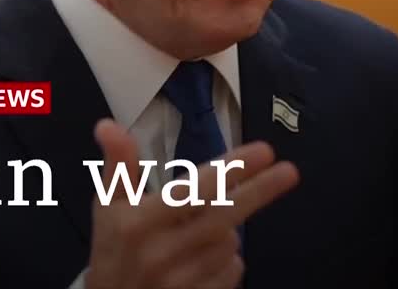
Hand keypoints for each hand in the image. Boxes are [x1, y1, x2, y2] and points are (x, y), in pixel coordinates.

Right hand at [83, 119, 298, 288]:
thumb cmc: (113, 249)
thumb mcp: (108, 206)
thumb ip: (118, 164)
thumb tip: (108, 125)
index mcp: (139, 222)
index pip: (195, 190)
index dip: (232, 169)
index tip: (263, 151)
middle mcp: (161, 253)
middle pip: (225, 216)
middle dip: (261, 191)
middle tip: (289, 171)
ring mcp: (180, 282)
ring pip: (230, 244)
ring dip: (229, 229)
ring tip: (206, 227)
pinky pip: (231, 272)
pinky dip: (228, 260)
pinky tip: (208, 256)